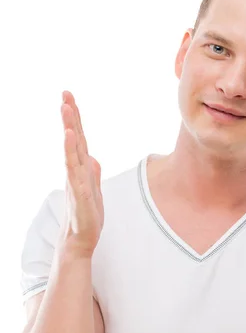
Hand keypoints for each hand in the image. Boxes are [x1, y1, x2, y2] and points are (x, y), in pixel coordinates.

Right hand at [59, 90, 103, 257]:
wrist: (81, 239)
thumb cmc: (87, 215)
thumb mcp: (94, 189)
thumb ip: (92, 172)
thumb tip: (92, 158)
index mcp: (81, 168)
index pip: (79, 138)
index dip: (76, 119)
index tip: (69, 98)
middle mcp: (76, 170)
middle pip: (74, 139)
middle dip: (70, 116)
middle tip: (65, 94)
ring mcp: (76, 180)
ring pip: (72, 150)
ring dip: (70, 129)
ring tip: (66, 109)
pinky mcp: (80, 192)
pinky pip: (74, 169)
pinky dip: (71, 152)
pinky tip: (70, 138)